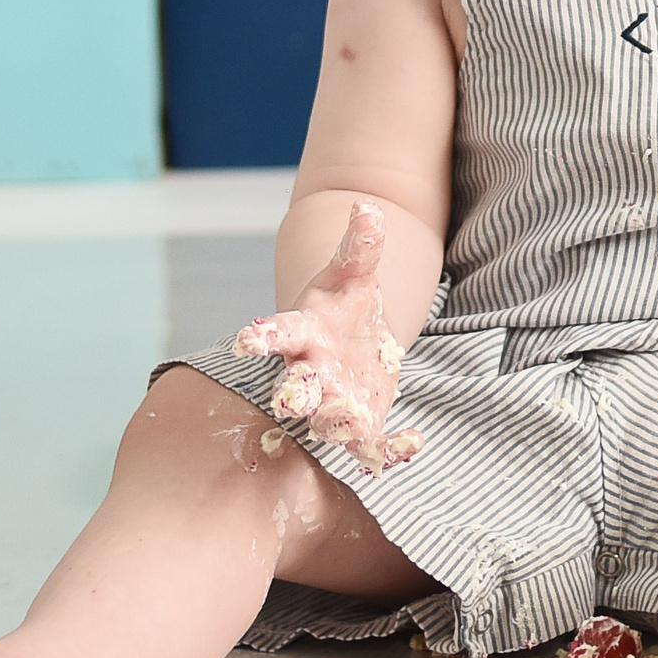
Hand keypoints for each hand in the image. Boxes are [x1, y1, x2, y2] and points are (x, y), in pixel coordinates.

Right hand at [233, 201, 424, 472]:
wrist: (357, 340)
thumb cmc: (344, 304)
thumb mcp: (354, 272)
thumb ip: (361, 245)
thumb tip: (368, 206)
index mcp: (302, 334)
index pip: (276, 335)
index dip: (260, 338)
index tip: (244, 342)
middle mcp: (310, 374)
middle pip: (295, 390)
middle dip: (293, 398)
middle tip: (291, 404)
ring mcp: (334, 403)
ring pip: (329, 423)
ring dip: (339, 425)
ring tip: (356, 423)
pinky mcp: (362, 423)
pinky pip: (371, 445)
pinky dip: (390, 450)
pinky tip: (413, 442)